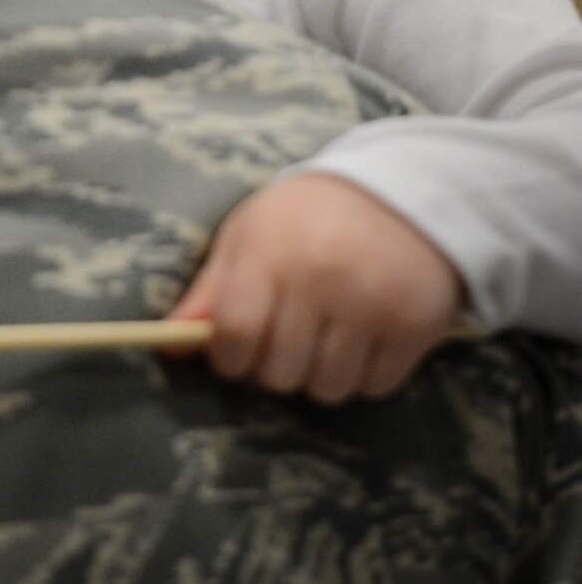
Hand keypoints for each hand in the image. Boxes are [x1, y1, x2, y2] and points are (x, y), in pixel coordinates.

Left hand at [168, 172, 465, 403]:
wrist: (399, 194)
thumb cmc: (305, 217)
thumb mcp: (248, 235)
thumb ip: (210, 292)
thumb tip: (167, 345)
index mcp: (271, 254)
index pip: (235, 335)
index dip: (227, 356)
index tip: (235, 349)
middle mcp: (322, 282)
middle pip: (279, 374)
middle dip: (273, 365)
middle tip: (285, 336)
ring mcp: (373, 306)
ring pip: (328, 389)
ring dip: (319, 375)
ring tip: (324, 336)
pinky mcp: (416, 327)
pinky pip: (375, 387)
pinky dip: (363, 374)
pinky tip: (362, 337)